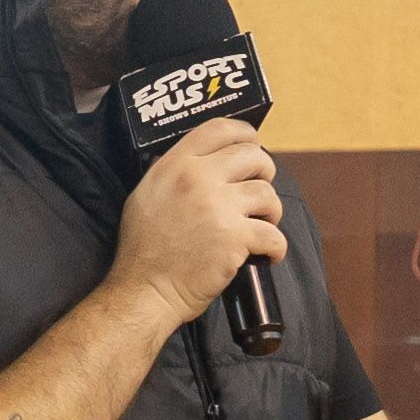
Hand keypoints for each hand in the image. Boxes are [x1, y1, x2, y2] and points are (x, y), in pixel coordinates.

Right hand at [108, 127, 284, 328]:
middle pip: (253, 156)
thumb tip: (203, 161)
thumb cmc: (144, 249)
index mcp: (175, 165)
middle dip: (264, 173)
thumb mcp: (146, 195)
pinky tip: (266, 255)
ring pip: (268, 194)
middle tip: (256, 194)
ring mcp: (218, 207)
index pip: (220, 129)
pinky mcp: (235, 238)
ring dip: (270, 212)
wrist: (146, 290)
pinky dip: (275, 248)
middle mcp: (197, 179)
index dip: (244, 134)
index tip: (252, 145)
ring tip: (258, 227)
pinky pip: (274, 235)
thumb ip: (173, 173)